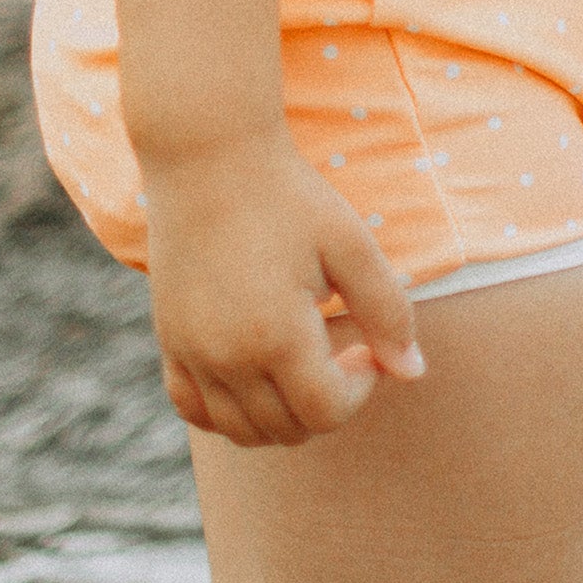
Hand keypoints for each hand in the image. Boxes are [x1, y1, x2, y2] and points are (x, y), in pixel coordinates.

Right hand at [140, 128, 424, 446]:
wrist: (207, 152)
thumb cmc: (286, 192)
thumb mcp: (349, 243)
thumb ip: (388, 311)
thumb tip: (413, 373)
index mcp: (276, 335)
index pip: (327, 412)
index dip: (362, 390)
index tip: (369, 347)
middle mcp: (227, 357)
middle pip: (288, 429)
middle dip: (327, 403)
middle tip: (342, 349)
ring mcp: (191, 351)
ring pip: (241, 430)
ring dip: (283, 416)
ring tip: (305, 363)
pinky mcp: (169, 338)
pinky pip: (193, 409)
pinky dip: (227, 412)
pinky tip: (255, 377)